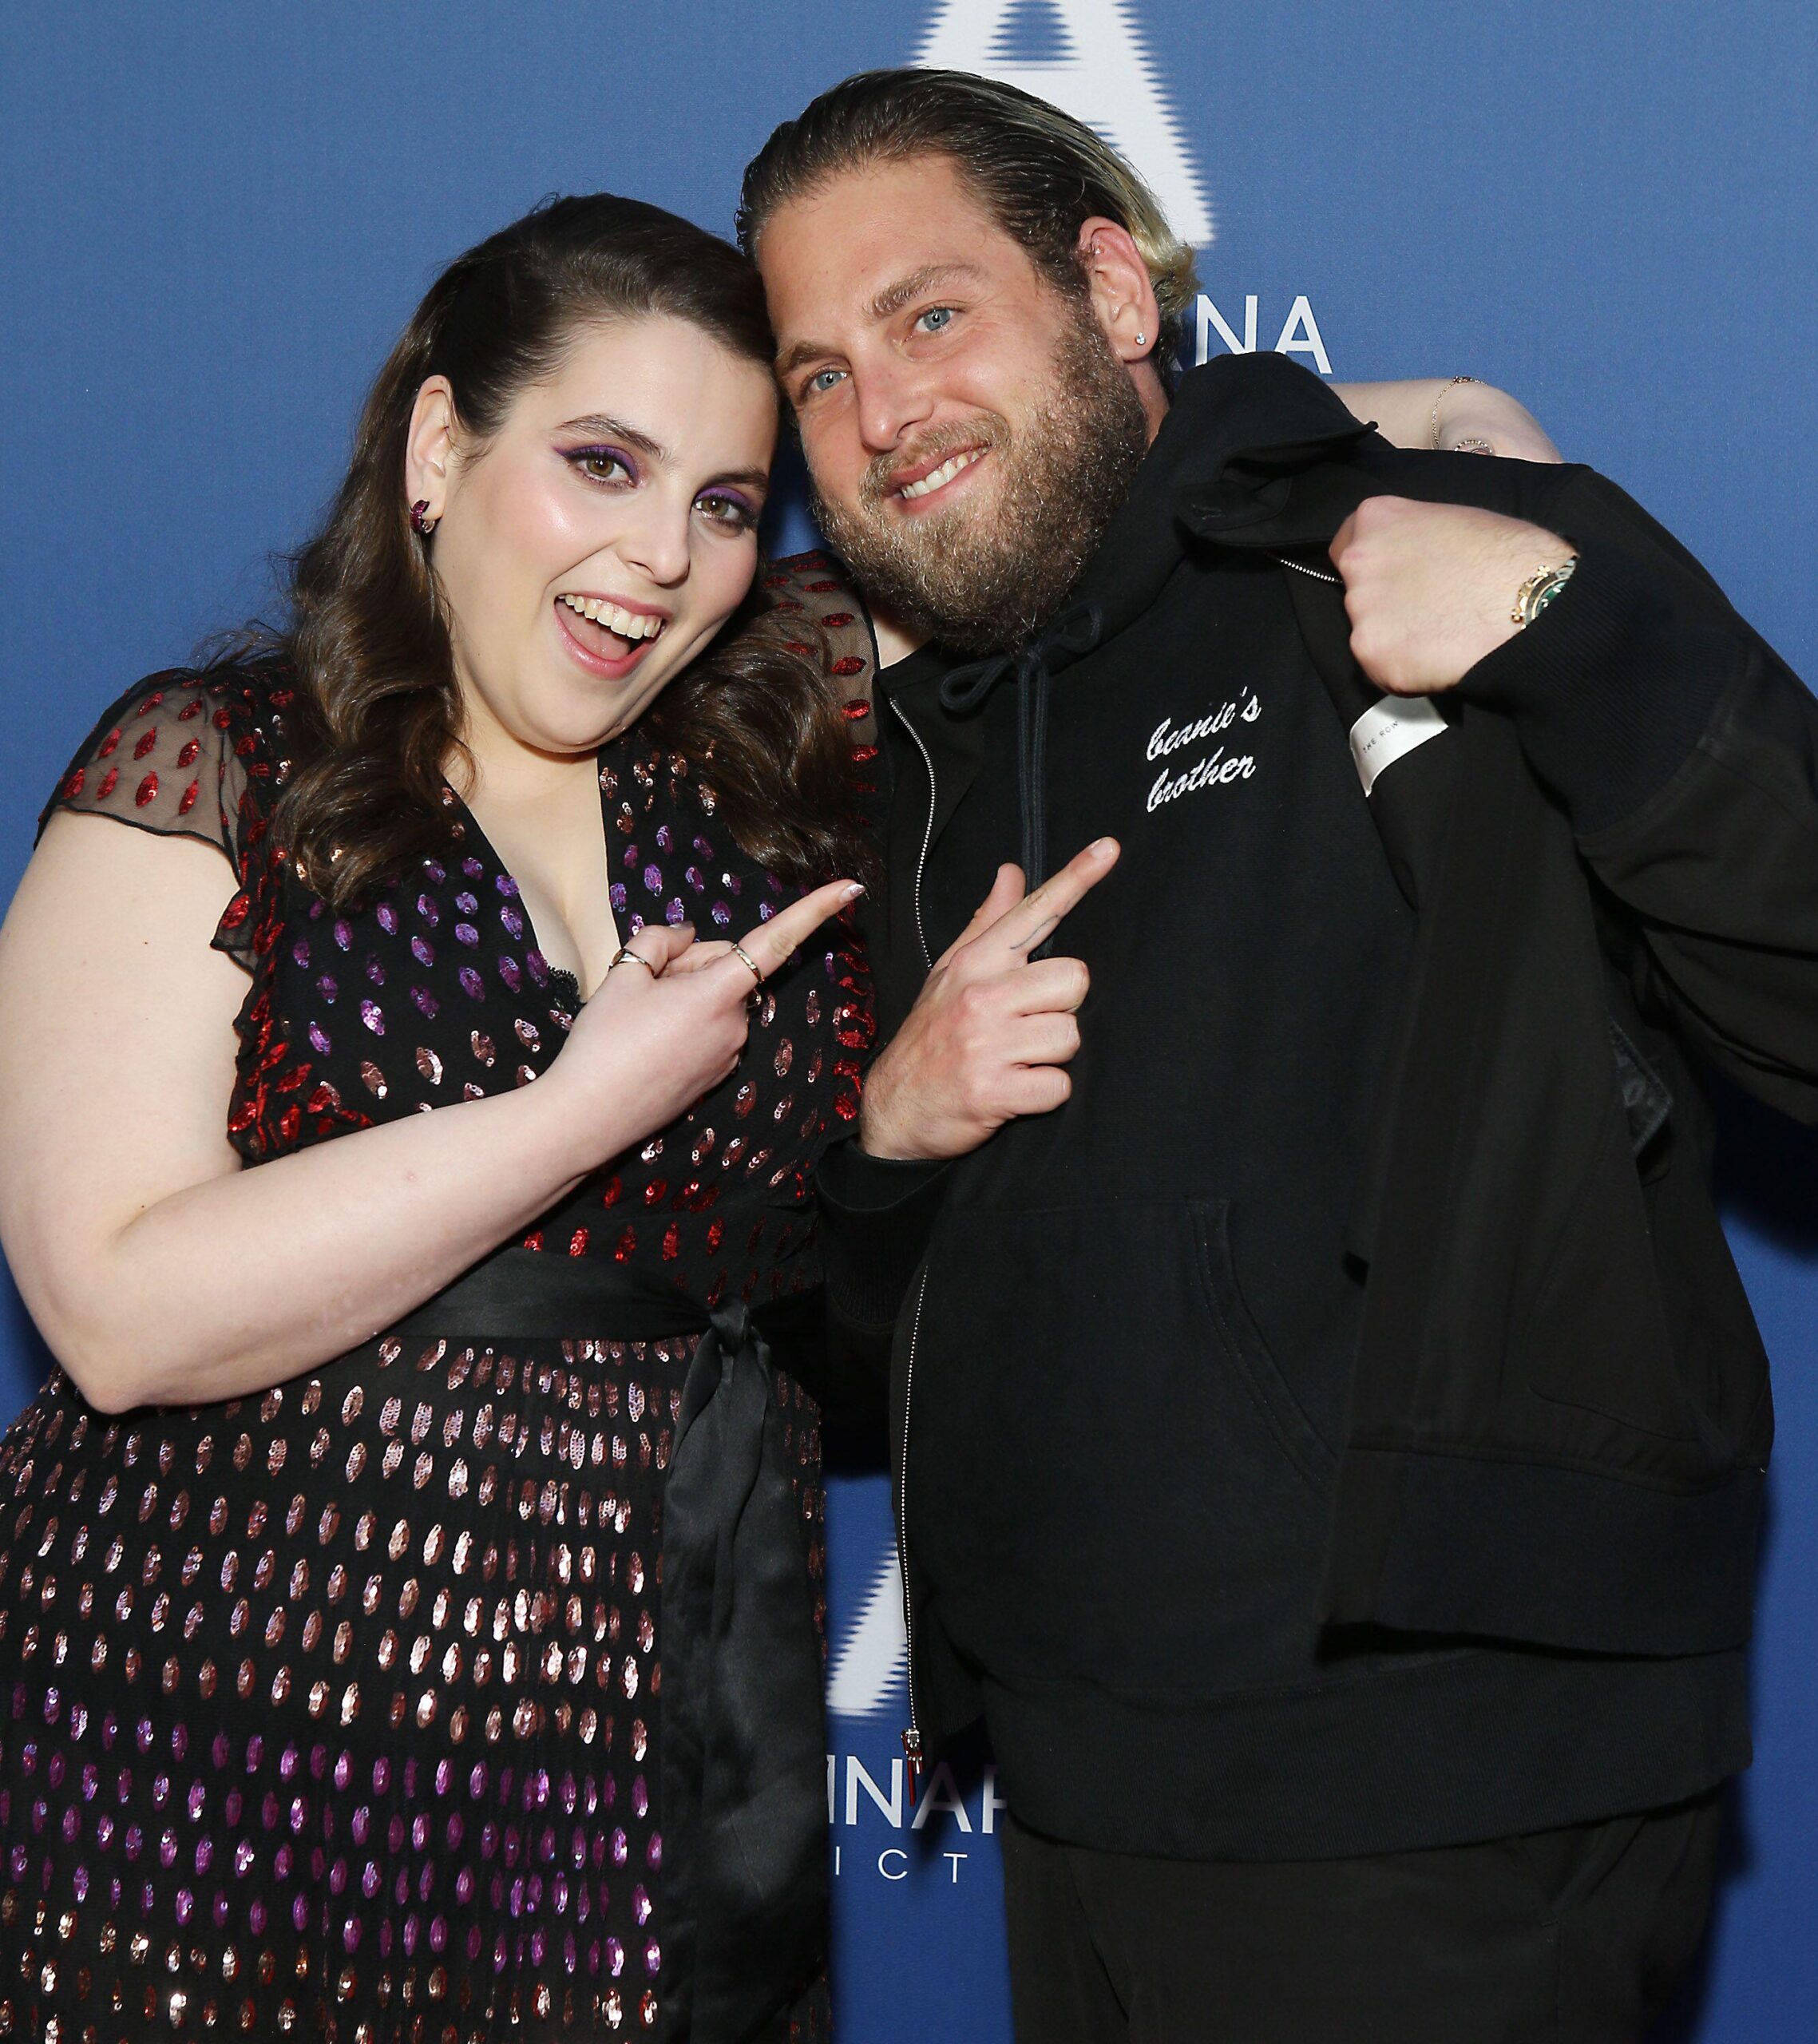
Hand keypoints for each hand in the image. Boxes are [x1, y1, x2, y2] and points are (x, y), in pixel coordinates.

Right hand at [551, 878, 861, 1164]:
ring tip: (639, 1021)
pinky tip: (647, 1043)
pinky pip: (709, 1029)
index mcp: (719, 993)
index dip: (815, 911)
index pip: (776, 941)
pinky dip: (685, 1024)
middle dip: (688, 965)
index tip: (852, 888)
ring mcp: (729, 1054)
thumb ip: (662, 939)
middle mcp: (737, 1025)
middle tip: (642, 986)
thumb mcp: (625, 972)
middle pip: (724, 967)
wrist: (587, 1117)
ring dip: (684, 996)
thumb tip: (688, 936)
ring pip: (715, 999)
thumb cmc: (604, 1041)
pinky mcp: (716, 1075)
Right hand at [859, 839, 1118, 1161]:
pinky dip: (1044, 1093)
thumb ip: (988, 924)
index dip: (1076, 879)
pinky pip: (1059, 1086)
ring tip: (1017, 1058)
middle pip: (1074, 980)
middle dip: (1062, 1008)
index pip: (1034, 913)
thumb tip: (1012, 873)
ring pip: (1071, 1035)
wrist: (892, 1110)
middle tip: (1027, 1024)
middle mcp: (981, 996)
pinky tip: (1016, 1089)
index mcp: (975, 963)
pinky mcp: (994, 1091)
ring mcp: (987, 1044)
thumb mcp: (950, 974)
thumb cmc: (931, 1037)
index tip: (1109, 849)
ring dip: (1052, 1055)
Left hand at [1330, 496, 1573, 694]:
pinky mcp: (1374, 657)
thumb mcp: (1454, 520)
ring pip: (1368, 633)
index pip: (1346, 543)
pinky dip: (1405, 670)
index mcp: (1376, 520)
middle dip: (1383, 603)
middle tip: (1428, 610)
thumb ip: (1414, 536)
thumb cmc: (1508, 554)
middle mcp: (1358, 563)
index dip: (1372, 564)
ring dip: (1395, 638)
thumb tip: (1412, 555)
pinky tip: (1440, 658)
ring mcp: (1362, 613)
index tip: (1393, 577)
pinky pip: (1383, 669)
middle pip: (1355, 592)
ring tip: (1442, 634)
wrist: (1532, 602)